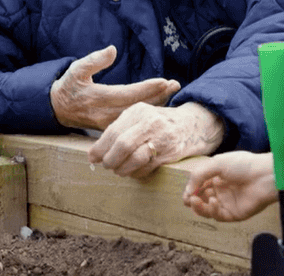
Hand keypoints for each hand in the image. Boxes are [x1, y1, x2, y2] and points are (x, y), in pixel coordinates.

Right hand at [50, 45, 179, 130]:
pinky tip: (160, 104)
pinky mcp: (112, 127)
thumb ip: (94, 60)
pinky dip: (148, 112)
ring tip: (172, 92)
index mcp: (99, 98)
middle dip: (159, 95)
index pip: (128, 93)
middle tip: (175, 85)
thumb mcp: (76, 69)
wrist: (58, 109)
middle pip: (138, 105)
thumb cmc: (69, 86)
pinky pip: (133, 120)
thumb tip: (113, 49)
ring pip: (138, 115)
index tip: (164, 81)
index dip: (147, 88)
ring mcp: (110, 123)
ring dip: (156, 104)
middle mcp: (106, 113)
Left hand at [88, 101, 225, 178]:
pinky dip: (135, 173)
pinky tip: (133, 172)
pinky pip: (146, 168)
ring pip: (134, 158)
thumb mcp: (138, 118)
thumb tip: (93, 154)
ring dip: (122, 169)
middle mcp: (150, 121)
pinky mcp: (170, 153)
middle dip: (110, 159)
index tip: (92, 157)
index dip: (100, 147)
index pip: (113, 131)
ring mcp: (162, 137)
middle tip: (106, 166)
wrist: (191, 125)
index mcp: (138, 110)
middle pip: (122, 145)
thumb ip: (117, 132)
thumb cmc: (157, 124)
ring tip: (118, 170)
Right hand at [182, 151, 276, 221]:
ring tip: (196, 201)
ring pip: (207, 210)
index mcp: (217, 176)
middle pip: (201, 200)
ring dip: (199, 207)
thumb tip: (188, 190)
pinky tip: (213, 202)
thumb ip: (199, 175)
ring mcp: (228, 203)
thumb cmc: (244, 164)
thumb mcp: (216, 163)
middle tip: (189, 199)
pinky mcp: (234, 214)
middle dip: (192, 200)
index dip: (190, 191)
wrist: (265, 175)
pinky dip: (212, 210)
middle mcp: (221, 190)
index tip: (185, 194)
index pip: (198, 186)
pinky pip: (219, 216)